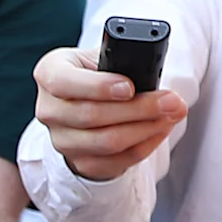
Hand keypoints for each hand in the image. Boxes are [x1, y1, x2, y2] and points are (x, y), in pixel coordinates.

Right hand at [33, 45, 185, 181]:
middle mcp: (49, 109)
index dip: (98, 87)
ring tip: (172, 114)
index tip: (129, 88)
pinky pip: (117, 161)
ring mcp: (62, 140)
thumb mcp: (101, 58)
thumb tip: (153, 76)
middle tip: (171, 100)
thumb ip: (120, 62)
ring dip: (146, 128)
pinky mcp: (79, 163)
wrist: (85, 104)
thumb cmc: (96, 74)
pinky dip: (145, 145)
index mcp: (49, 73)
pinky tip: (162, 130)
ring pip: (107, 141)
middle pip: (91, 115)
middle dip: (138, 108)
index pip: (64, 82)